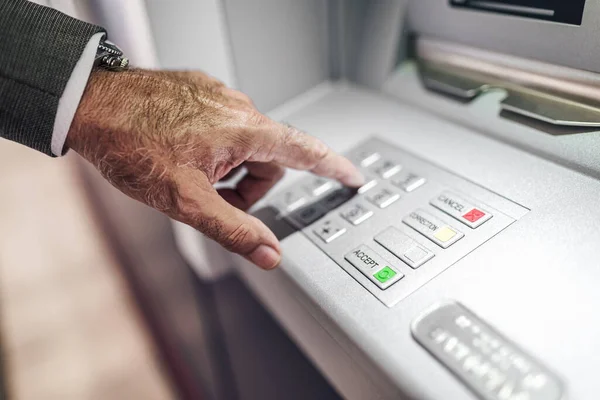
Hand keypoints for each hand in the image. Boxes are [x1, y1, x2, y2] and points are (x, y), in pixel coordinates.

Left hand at [67, 69, 363, 269]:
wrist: (89, 105)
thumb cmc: (132, 145)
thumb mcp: (186, 201)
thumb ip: (234, 230)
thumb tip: (270, 255)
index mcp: (243, 130)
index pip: (304, 151)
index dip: (333, 167)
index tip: (353, 176)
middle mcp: (237, 106)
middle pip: (270, 157)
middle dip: (251, 186)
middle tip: (216, 199)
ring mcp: (218, 95)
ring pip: (246, 142)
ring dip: (231, 167)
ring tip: (193, 175)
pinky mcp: (200, 90)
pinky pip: (225, 124)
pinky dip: (216, 146)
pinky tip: (184, 152)